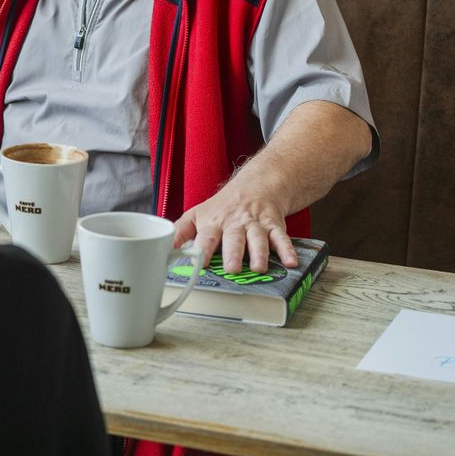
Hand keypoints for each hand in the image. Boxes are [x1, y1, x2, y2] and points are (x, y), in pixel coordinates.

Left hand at [172, 184, 296, 274]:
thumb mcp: (196, 215)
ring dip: (259, 254)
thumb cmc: (221, 207)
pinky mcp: (274, 226)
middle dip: (233, 254)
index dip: (202, 249)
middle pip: (234, 239)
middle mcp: (234, 224)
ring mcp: (255, 224)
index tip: (199, 262)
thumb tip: (163, 249)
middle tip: (232, 269)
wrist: (255, 186)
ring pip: (258, 239)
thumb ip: (180, 233)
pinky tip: (291, 262)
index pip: (206, 237)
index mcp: (213, 223)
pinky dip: (288, 249)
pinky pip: (282, 238)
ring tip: (259, 268)